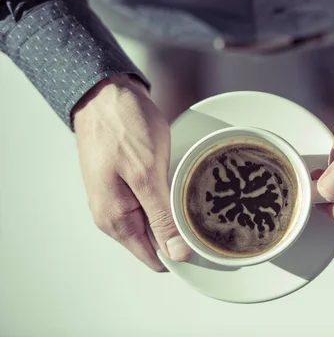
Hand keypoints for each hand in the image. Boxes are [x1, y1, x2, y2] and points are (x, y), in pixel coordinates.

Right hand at [73, 74, 191, 270]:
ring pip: (157, 219)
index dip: (181, 254)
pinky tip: (181, 180)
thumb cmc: (122, 127)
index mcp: (115, 220)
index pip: (153, 259)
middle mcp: (114, 215)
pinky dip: (169, 195)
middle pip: (156, 240)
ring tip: (195, 191)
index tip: (205, 240)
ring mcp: (120, 198)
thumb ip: (161, 217)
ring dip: (176, 210)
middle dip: (181, 231)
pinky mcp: (128, 182)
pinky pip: (153, 201)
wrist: (106, 93)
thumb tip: (176, 254)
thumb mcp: (146, 174)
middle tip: (208, 211)